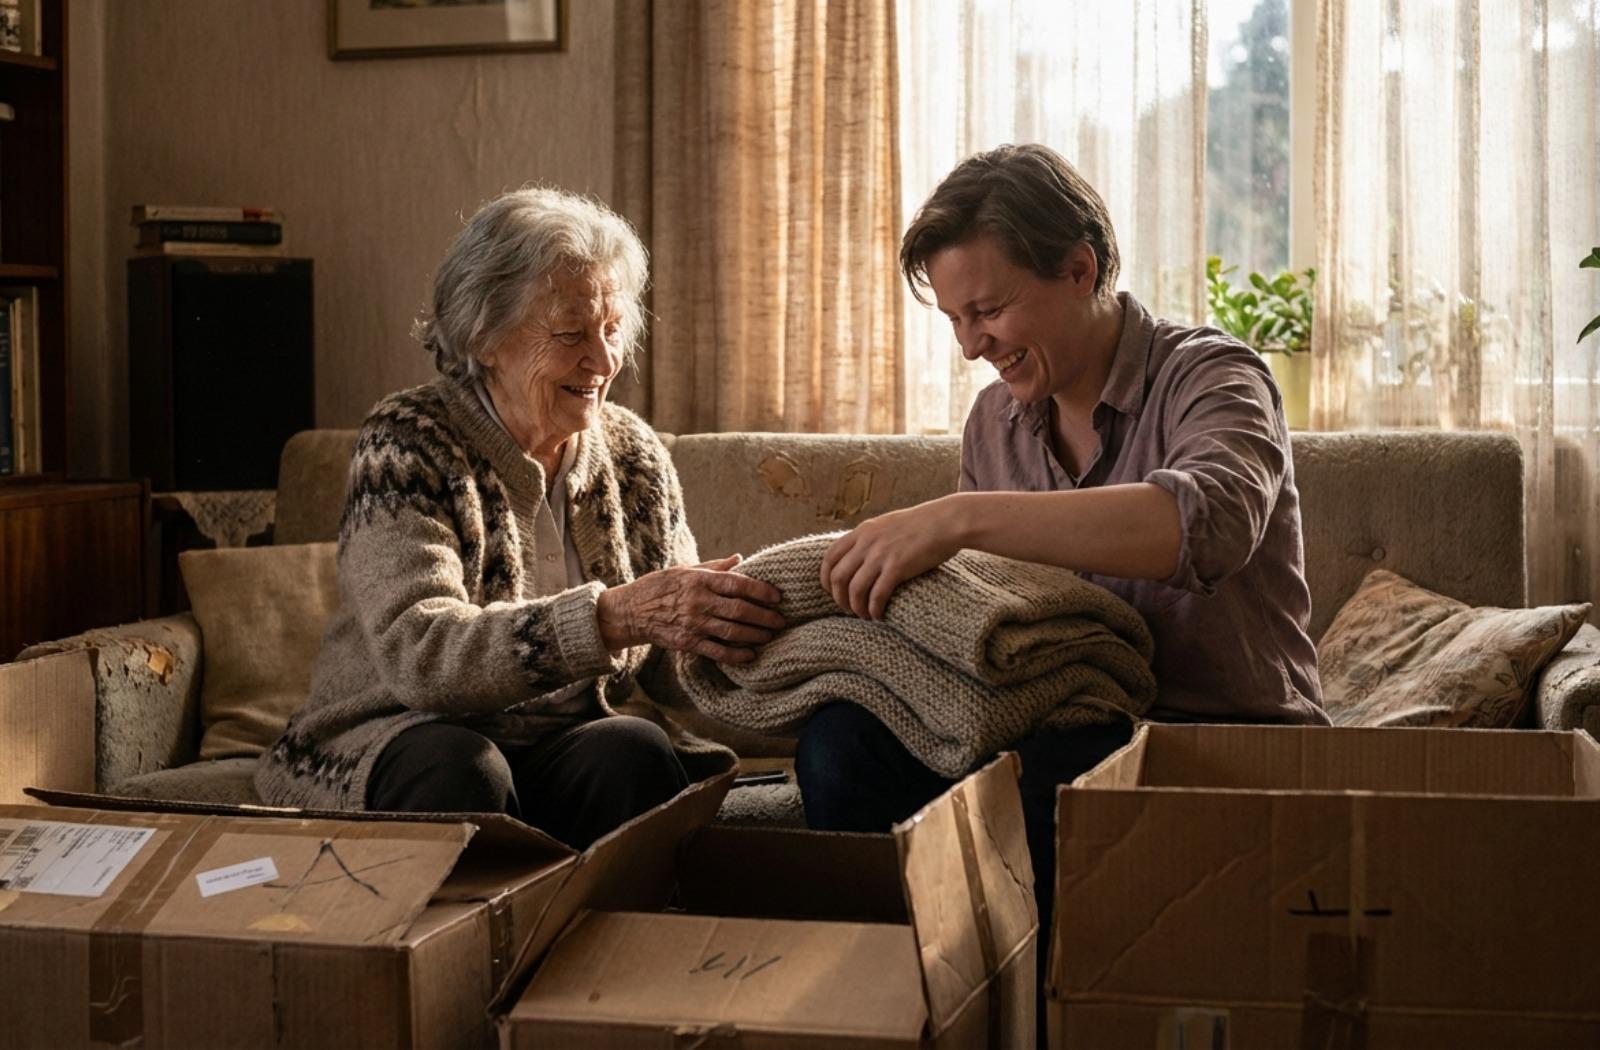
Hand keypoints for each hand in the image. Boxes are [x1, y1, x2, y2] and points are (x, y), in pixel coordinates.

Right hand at [596, 555, 784, 663]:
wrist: (631, 611)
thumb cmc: (660, 586)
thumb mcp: (685, 570)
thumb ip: (714, 567)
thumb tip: (739, 558)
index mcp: (700, 580)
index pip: (738, 584)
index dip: (761, 590)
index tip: (777, 596)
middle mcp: (699, 602)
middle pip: (740, 609)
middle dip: (765, 616)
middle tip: (781, 620)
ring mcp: (693, 624)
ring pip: (732, 631)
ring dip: (755, 635)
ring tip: (770, 635)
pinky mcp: (688, 643)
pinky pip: (717, 651)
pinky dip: (736, 655)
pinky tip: (750, 655)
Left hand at [821, 498, 963, 619]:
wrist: (947, 521)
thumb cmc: (923, 524)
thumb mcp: (888, 524)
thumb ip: (872, 537)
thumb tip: (861, 555)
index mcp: (863, 531)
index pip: (829, 558)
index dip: (826, 579)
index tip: (833, 592)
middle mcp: (867, 543)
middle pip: (837, 577)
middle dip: (839, 598)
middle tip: (848, 609)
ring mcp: (881, 555)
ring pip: (854, 589)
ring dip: (856, 608)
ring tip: (865, 615)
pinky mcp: (897, 567)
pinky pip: (876, 595)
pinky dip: (874, 609)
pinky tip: (879, 615)